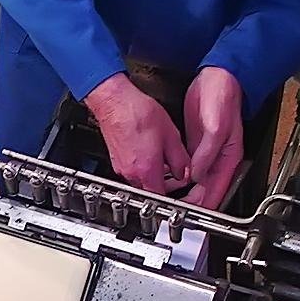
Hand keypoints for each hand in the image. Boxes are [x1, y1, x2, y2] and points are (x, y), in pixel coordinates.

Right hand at [85, 73, 189, 193]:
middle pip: (151, 190)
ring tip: (163, 158)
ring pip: (141, 180)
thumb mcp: (171, 135)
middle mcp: (131, 173)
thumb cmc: (138, 113)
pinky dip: (143, 166)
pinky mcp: (116, 159)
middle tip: (176, 175)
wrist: (115, 101)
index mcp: (147, 170)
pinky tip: (149, 150)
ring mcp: (121, 167)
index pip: (161, 197)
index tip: (181, 195)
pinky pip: (132, 170)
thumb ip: (180, 159)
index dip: (173, 199)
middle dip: (165, 185)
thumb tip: (185, 171)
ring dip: (154, 174)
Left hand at [182, 67, 243, 208]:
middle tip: (173, 211)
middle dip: (190, 203)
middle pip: (204, 191)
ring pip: (195, 181)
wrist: (217, 78)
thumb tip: (196, 175)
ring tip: (168, 200)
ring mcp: (207, 153)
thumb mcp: (216, 127)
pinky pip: (187, 167)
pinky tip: (168, 179)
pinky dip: (178, 176)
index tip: (189, 215)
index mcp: (228, 158)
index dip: (203, 206)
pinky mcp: (196, 144)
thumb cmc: (223, 99)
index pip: (216, 192)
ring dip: (183, 191)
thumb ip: (207, 153)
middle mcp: (218, 159)